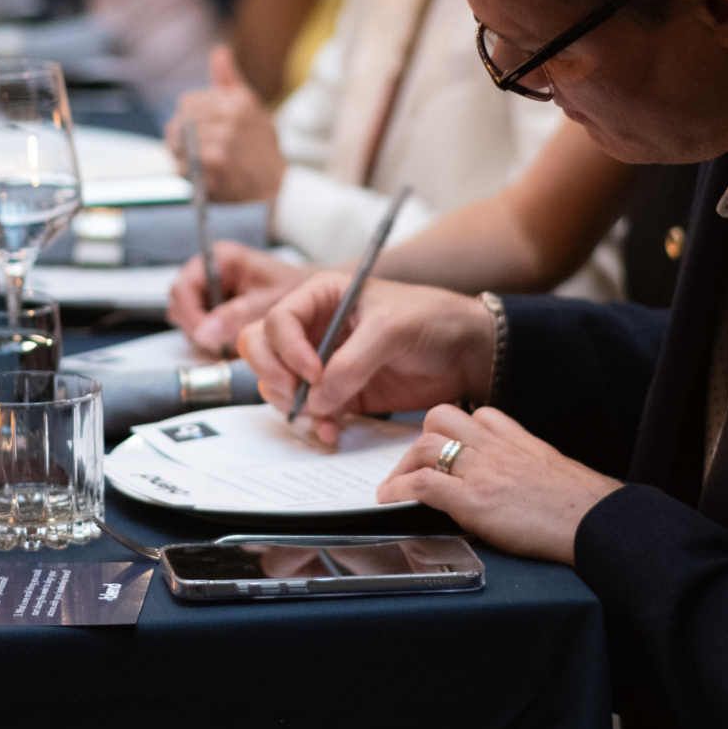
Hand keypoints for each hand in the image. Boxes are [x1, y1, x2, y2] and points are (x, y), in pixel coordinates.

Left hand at [166, 46, 285, 203]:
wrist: (279, 190)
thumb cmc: (262, 151)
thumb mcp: (253, 110)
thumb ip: (231, 82)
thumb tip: (218, 52)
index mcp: (236, 100)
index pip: (187, 102)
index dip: (186, 119)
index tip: (195, 134)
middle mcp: (229, 116)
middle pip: (179, 122)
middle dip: (180, 140)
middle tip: (194, 155)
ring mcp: (222, 139)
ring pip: (178, 145)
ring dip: (183, 159)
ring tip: (200, 167)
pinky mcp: (215, 163)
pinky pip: (183, 166)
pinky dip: (188, 176)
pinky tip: (203, 179)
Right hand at [167, 241, 314, 352]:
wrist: (313, 300)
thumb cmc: (296, 290)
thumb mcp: (269, 301)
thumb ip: (238, 314)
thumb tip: (203, 332)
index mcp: (218, 259)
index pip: (182, 287)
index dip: (190, 314)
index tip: (206, 336)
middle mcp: (208, 275)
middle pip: (180, 306)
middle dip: (200, 328)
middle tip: (224, 343)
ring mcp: (210, 295)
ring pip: (190, 323)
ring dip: (209, 337)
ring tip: (237, 340)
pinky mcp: (215, 314)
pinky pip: (203, 333)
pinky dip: (217, 342)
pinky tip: (237, 341)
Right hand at [239, 276, 493, 442]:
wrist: (466, 352)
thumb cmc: (432, 320)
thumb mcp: (392, 329)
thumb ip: (351, 363)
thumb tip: (316, 400)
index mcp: (322, 296)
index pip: (278, 320)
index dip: (287, 349)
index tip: (313, 372)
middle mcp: (314, 327)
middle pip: (261, 348)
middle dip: (273, 374)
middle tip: (296, 396)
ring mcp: (322, 362)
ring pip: (277, 382)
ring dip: (291, 404)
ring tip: (323, 418)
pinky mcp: (337, 393)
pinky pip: (307, 410)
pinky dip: (313, 423)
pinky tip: (332, 432)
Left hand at [376, 404, 621, 564]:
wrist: (595, 521)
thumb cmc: (582, 506)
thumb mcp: (553, 471)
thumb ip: (528, 467)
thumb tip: (516, 484)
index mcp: (518, 439)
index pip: (478, 414)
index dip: (456, 429)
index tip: (445, 445)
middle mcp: (496, 447)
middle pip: (442, 419)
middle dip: (420, 441)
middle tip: (413, 467)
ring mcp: (482, 470)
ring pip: (425, 445)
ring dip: (403, 467)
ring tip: (394, 487)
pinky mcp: (473, 499)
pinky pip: (423, 483)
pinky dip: (400, 489)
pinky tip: (389, 500)